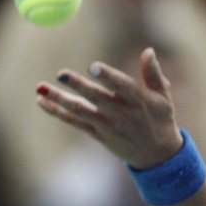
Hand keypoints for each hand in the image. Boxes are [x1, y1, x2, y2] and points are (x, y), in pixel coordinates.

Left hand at [36, 47, 183, 169]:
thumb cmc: (161, 119)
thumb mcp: (163, 96)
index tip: (93, 67)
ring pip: (81, 111)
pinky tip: (42, 101)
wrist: (157, 155)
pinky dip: (58, 112)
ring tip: (41, 88)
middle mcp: (122, 113)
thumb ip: (153, 73)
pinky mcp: (98, 134)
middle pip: (97, 98)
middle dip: (79, 86)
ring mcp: (108, 125)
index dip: (108, 77)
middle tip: (61, 74)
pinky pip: (75, 122)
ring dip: (60, 100)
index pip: (123, 86)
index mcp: (139, 100)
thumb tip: (148, 50)